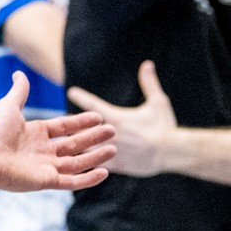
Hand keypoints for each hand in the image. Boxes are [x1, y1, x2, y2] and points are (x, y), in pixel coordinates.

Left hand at [0, 71, 115, 191]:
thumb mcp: (9, 106)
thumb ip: (20, 91)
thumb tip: (19, 73)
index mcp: (36, 134)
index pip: (65, 127)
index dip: (82, 122)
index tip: (99, 116)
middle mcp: (43, 151)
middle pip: (75, 144)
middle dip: (94, 138)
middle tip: (113, 131)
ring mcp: (45, 167)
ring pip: (77, 162)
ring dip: (95, 157)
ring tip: (113, 149)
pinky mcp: (46, 181)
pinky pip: (72, 181)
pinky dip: (88, 178)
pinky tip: (104, 172)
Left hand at [65, 61, 175, 177]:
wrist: (172, 152)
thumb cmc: (164, 126)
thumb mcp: (158, 103)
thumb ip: (149, 83)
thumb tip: (147, 63)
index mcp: (117, 117)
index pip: (94, 105)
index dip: (82, 97)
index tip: (71, 91)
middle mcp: (111, 134)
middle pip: (82, 129)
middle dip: (70, 126)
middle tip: (58, 123)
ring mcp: (112, 151)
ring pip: (85, 149)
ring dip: (73, 147)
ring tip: (58, 146)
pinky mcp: (116, 166)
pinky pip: (95, 166)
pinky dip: (85, 165)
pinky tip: (72, 167)